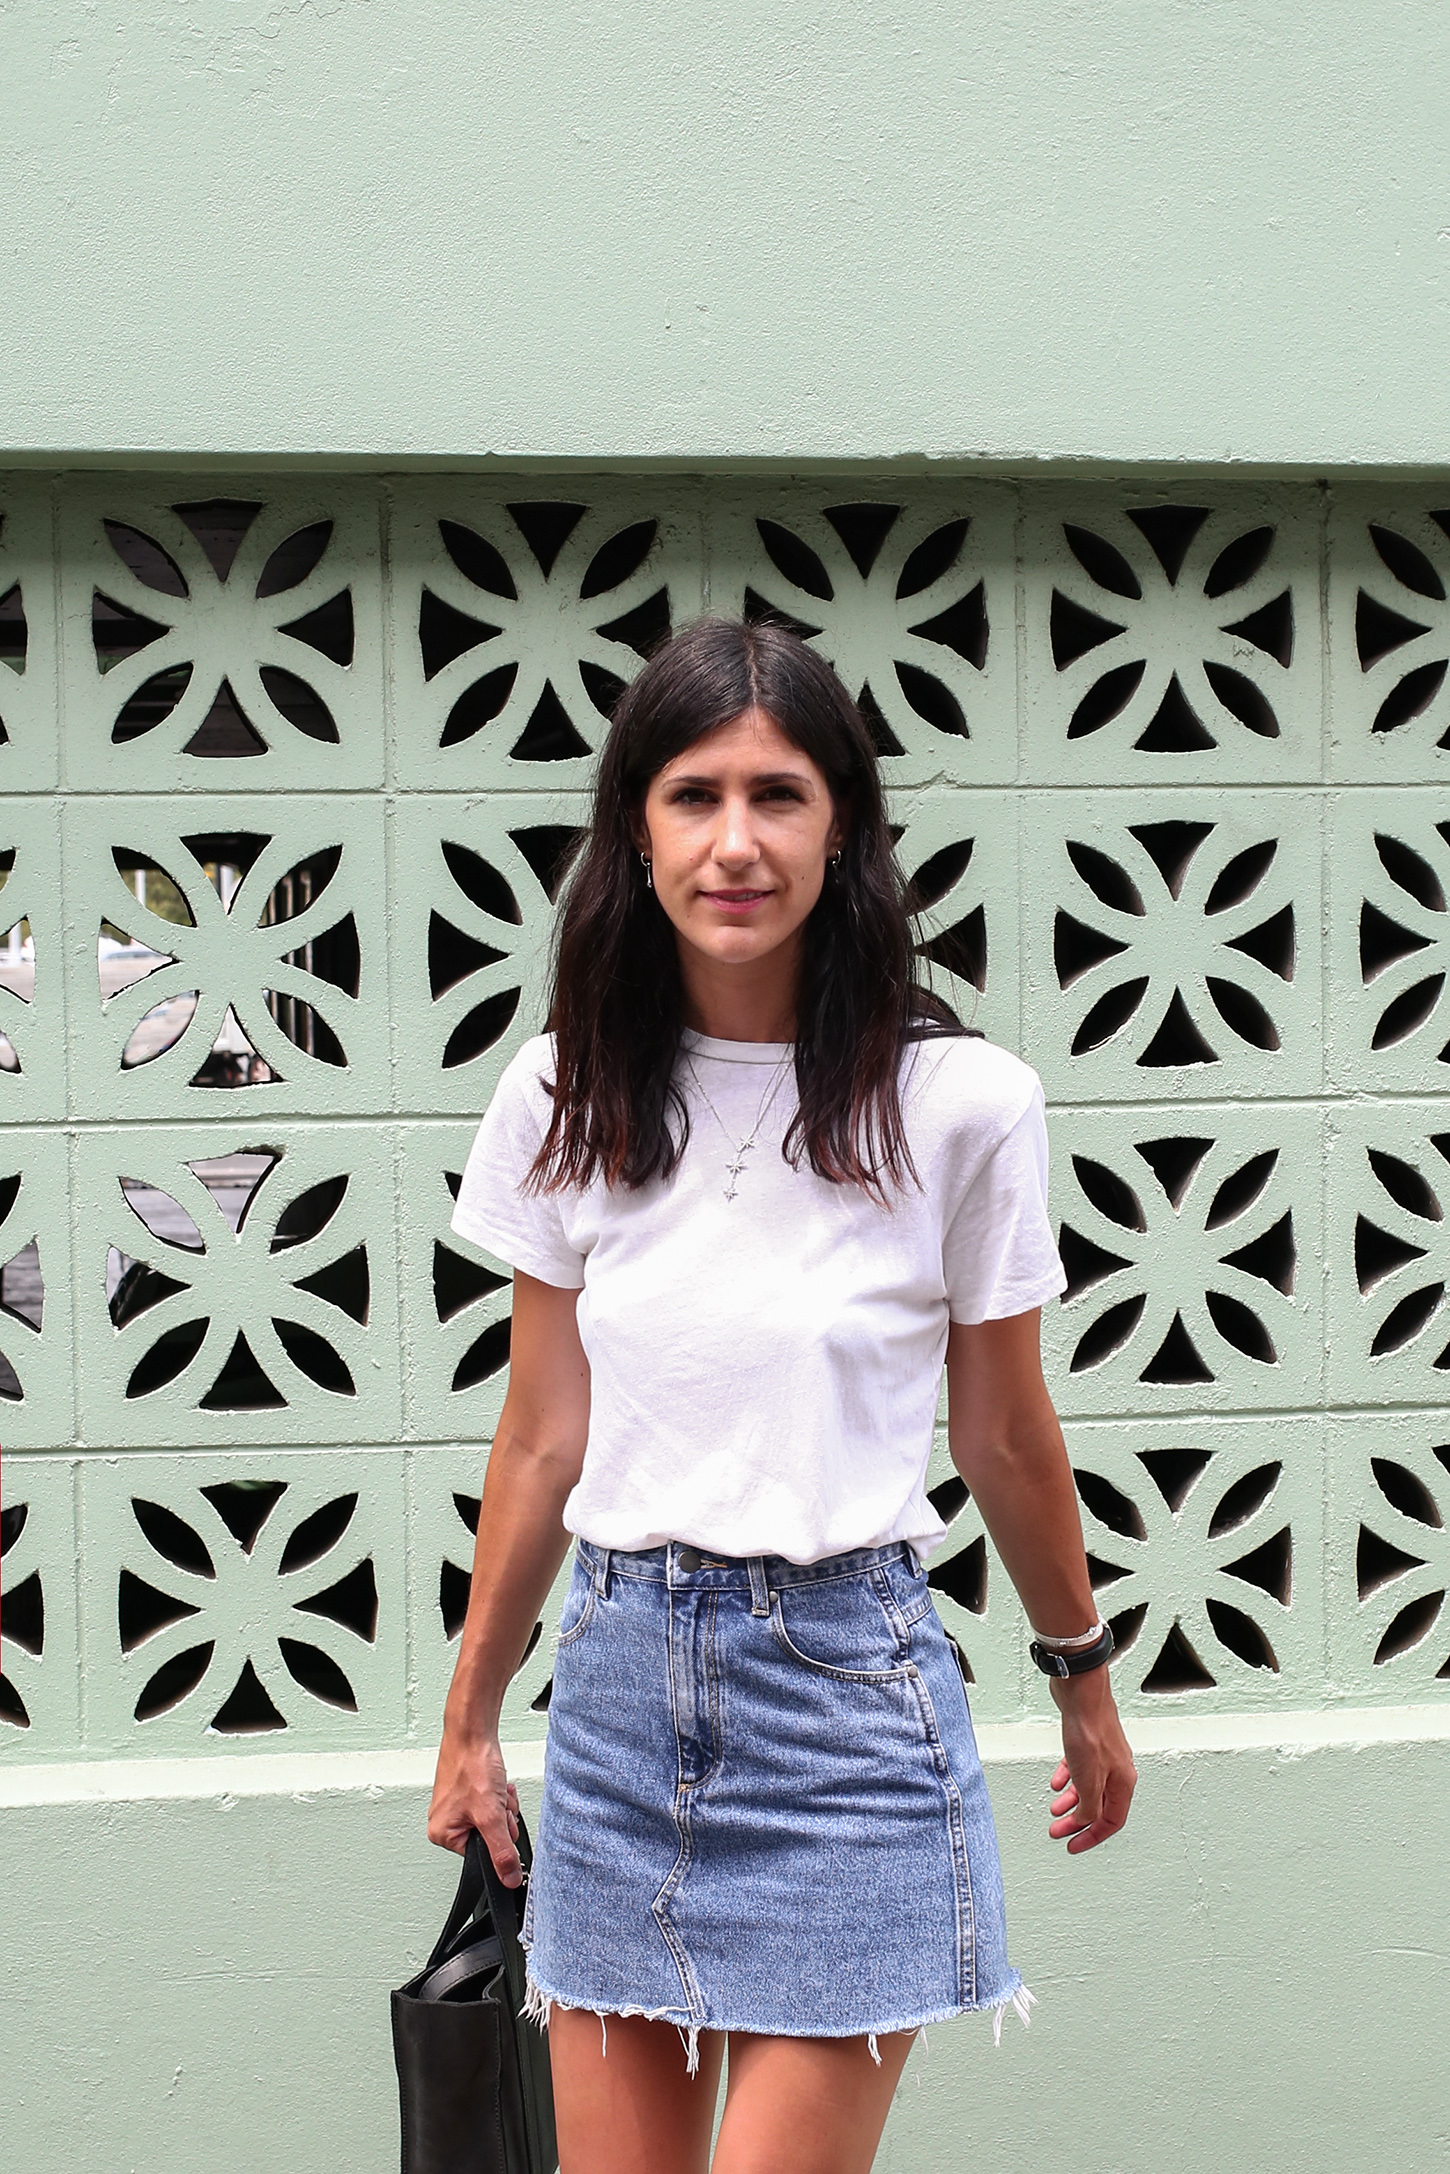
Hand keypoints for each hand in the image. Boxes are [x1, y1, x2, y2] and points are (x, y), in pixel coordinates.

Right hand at [427, 1719, 522, 1884]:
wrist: (472, 1732)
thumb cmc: (471, 1766)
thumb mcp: (491, 1816)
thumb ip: (501, 1852)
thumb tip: (508, 1879)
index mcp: (442, 1835)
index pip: (481, 1855)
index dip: (497, 1838)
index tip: (498, 1820)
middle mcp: (445, 1822)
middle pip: (489, 1837)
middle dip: (502, 1819)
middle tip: (497, 1802)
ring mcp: (457, 1807)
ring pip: (494, 1820)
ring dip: (502, 1806)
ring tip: (496, 1789)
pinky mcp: (468, 1793)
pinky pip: (492, 1806)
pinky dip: (500, 1796)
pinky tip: (497, 1783)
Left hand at [1046, 1667, 1136, 1853]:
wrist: (1081, 1691)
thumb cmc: (1089, 1728)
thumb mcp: (1087, 1777)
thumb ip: (1088, 1804)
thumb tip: (1084, 1820)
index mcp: (1123, 1782)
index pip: (1111, 1821)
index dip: (1091, 1837)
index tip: (1073, 1846)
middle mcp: (1117, 1770)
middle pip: (1098, 1806)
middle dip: (1077, 1822)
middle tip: (1058, 1832)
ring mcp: (1103, 1756)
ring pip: (1088, 1788)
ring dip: (1070, 1802)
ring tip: (1054, 1809)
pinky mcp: (1089, 1743)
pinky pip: (1079, 1769)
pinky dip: (1067, 1778)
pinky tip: (1056, 1782)